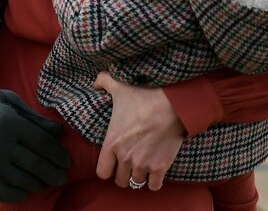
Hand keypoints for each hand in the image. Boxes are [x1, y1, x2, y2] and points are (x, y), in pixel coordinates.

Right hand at [0, 79, 69, 202]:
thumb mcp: (7, 101)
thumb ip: (33, 117)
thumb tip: (59, 133)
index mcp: (10, 121)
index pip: (44, 143)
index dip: (58, 154)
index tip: (66, 161)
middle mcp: (0, 143)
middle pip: (36, 164)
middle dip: (53, 173)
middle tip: (61, 178)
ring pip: (22, 180)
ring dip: (38, 185)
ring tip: (45, 184)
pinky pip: (2, 193)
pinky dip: (16, 196)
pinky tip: (24, 192)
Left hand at [93, 72, 185, 191]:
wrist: (171, 104)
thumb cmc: (143, 96)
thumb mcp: (119, 87)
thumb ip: (104, 83)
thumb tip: (96, 82)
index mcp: (112, 143)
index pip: (102, 172)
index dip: (108, 169)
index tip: (113, 163)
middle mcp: (125, 158)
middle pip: (120, 180)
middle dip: (124, 174)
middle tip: (130, 164)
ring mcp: (143, 164)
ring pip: (136, 183)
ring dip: (139, 176)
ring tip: (142, 166)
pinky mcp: (160, 167)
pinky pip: (154, 186)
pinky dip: (154, 181)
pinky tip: (155, 172)